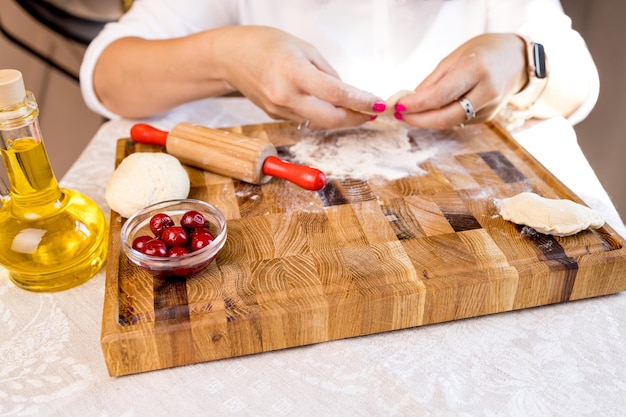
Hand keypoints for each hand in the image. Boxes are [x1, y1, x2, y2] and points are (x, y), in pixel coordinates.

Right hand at [215, 26, 385, 128]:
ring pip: (319, 122)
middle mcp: (286, 96)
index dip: (361, 102)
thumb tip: (347, 94)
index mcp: (294, 72)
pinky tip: (328, 106)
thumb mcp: (304, 48)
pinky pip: (305, 119)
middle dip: (355, 118)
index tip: (378, 104)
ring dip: (340, 118)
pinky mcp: (275, 116)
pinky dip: (321, 114)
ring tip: (354, 108)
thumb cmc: (266, 44)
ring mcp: (279, 109)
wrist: (231, 57)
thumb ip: (327, 73)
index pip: (336, 94)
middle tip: (370, 112)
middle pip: (330, 119)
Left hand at [395, 34, 526, 128]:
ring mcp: (490, 107)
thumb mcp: (454, 58)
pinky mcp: (488, 117)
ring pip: (451, 122)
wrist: (515, 59)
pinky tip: (433, 112)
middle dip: (419, 120)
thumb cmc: (481, 53)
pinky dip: (442, 118)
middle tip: (400, 116)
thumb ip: (432, 82)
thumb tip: (410, 101)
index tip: (398, 106)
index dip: (416, 105)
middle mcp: (486, 91)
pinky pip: (459, 121)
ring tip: (410, 114)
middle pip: (445, 117)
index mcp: (476, 70)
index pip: (439, 95)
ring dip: (427, 121)